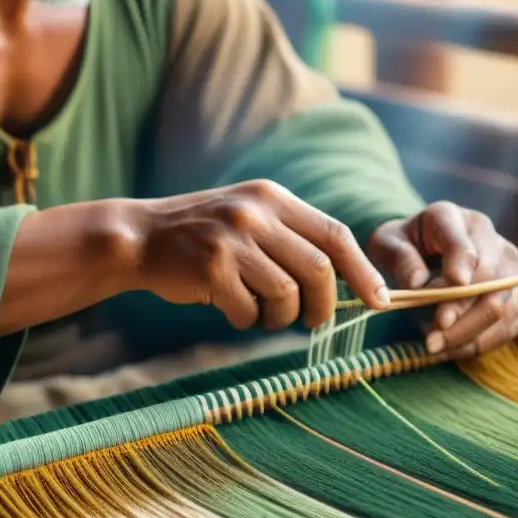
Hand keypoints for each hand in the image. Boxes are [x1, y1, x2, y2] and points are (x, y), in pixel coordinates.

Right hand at [126, 180, 390, 330]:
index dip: (363, 271)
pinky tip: (231, 309)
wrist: (137, 237)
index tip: (379, 300)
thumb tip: (343, 281)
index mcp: (273, 197)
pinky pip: (249, 310)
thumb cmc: (200, 236)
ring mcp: (233, 239)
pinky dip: (246, 319)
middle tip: (313, 320)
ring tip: (264, 315)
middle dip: (324, 305)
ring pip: (286, 294)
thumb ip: (290, 237)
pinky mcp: (211, 268)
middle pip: (318, 270)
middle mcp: (256, 213)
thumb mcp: (247, 216)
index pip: (336, 235)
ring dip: (281, 317)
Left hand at [367, 201, 517, 358]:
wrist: (418, 250)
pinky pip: (509, 323)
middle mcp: (489, 238)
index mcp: (453, 219)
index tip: (448, 290)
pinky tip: (451, 349)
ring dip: (470, 332)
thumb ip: (401, 258)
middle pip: (490, 280)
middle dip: (461, 311)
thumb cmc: (401, 246)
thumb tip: (417, 283)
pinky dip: (480, 341)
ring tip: (436, 346)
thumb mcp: (387, 245)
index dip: (458, 268)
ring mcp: (508, 266)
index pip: (463, 244)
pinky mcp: (515, 292)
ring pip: (504, 305)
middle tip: (433, 334)